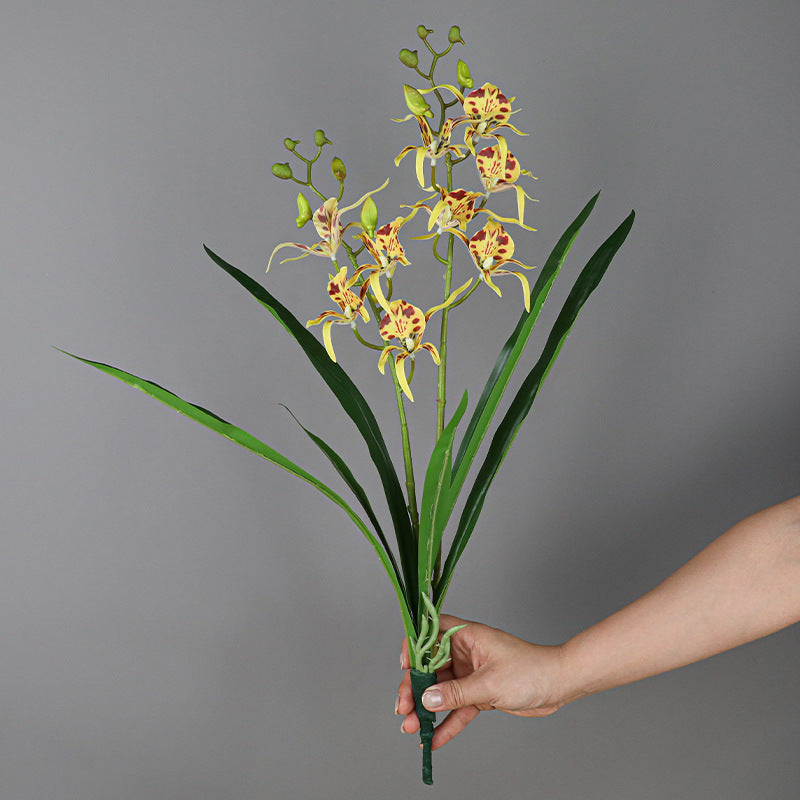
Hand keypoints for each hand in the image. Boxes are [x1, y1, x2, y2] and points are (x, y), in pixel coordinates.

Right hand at [396, 614, 568, 749]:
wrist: (558, 685)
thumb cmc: (530, 670)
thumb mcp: (489, 683)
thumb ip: (456, 693)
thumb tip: (427, 698)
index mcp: (467, 636)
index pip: (431, 632)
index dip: (414, 646)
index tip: (404, 666)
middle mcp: (465, 652)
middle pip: (430, 667)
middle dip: (414, 688)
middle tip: (402, 709)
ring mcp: (471, 674)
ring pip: (441, 691)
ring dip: (425, 709)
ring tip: (410, 727)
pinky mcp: (479, 693)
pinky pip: (457, 708)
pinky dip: (446, 723)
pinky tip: (433, 739)